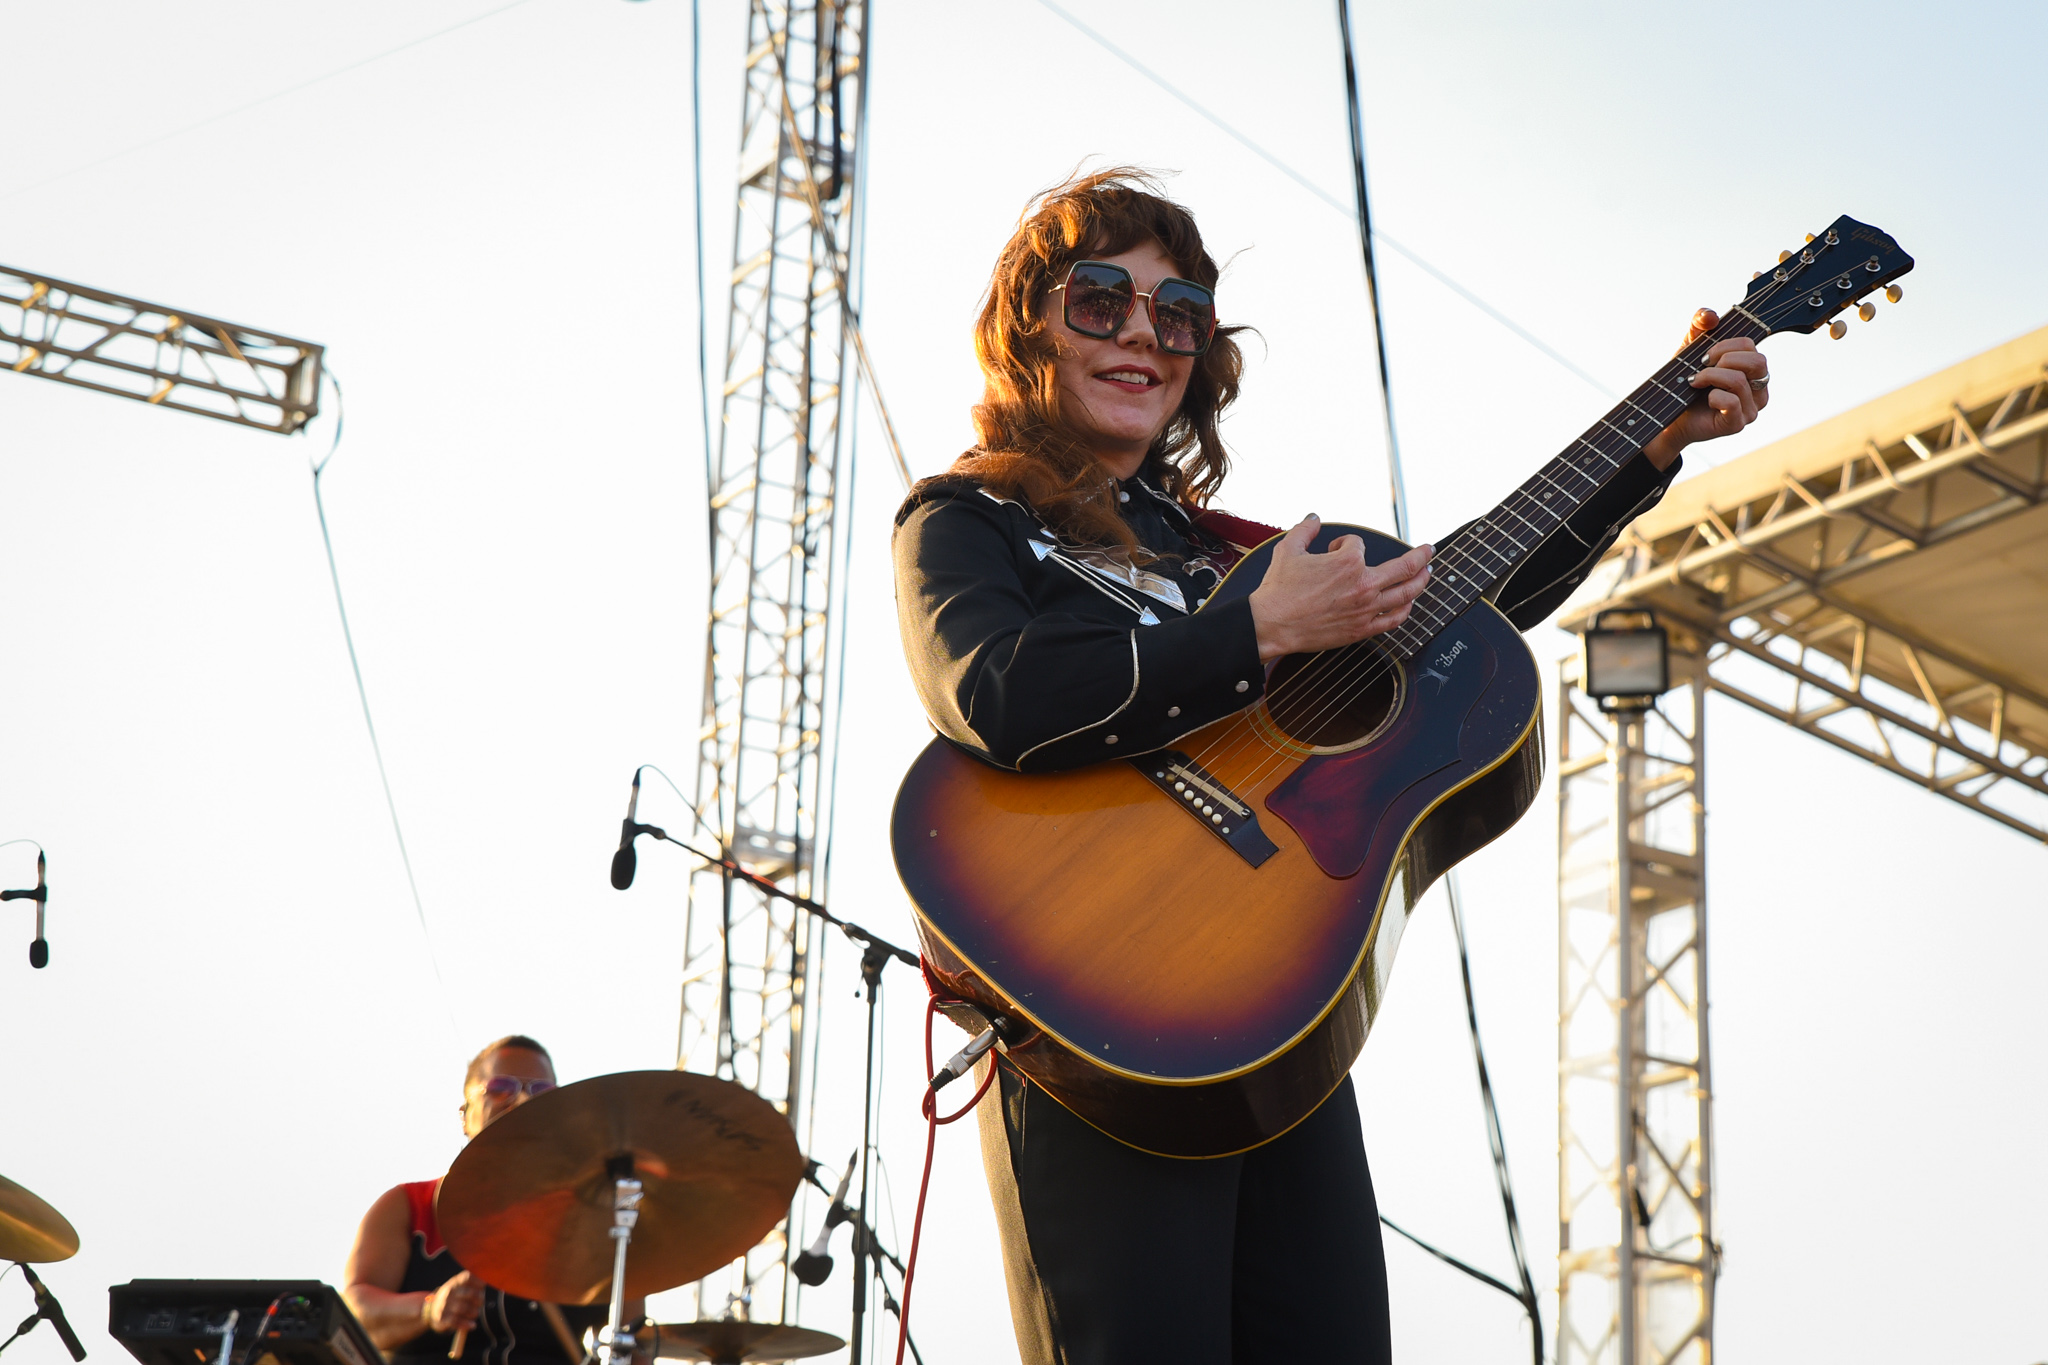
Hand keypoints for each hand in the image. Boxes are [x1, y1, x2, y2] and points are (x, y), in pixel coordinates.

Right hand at [423, 1273, 482, 1334]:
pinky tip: (472, 1326)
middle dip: (479, 1300)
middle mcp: (449, 1291)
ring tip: (475, 1314)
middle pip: (469, 1294)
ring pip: (463, 1308)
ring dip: (473, 1313)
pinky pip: (455, 1321)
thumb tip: (489, 1282)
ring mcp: (444, 1305)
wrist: (430, 1310)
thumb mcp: (459, 1286)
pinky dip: (466, 1324)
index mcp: (455, 1282)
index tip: (483, 1286)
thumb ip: (473, 1284)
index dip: (479, 1281)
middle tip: (481, 1303)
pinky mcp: (441, 1318)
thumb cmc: (453, 1297)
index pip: (468, 1277)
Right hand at [1248, 515, 1433, 662]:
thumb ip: (1304, 530)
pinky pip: (1393, 620)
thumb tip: (1313, 518)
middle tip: (1429, 550)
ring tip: (1427, 574)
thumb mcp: (1288, 550)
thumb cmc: (1278, 590)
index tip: (1334, 550)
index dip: (1345, 544)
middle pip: (1403, 567)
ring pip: (1406, 593)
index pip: (1358, 544)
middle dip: (1421, 556)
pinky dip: (1405, 610)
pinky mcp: (1362, 629)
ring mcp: (1366, 609)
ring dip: (1421, 581)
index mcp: (1348, 562)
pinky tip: (1409, 605)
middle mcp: (1363, 584)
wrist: (1271, 625)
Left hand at [1641, 308, 1770, 468]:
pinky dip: (1713, 396)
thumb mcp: (1689, 348)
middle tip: (1702, 366)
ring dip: (1711, 376)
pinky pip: (1733, 402)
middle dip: (1723, 359)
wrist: (1667, 414)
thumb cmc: (1684, 383)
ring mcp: (1751, 408)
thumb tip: (1710, 316)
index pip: (1751, 346)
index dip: (1725, 346)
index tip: (1703, 355)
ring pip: (1740, 381)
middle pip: (1757, 362)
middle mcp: (1758, 388)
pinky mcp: (1738, 423)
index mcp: (1752, 369)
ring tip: (1695, 382)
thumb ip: (1699, 325)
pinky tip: (1704, 398)